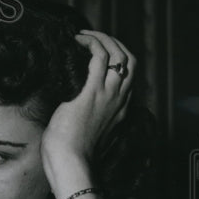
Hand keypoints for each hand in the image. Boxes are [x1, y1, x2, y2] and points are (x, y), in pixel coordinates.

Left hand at [41, 30, 135, 188]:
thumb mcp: (86, 131)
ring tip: (84, 35)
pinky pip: (99, 58)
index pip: (127, 76)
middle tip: (94, 38)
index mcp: (120, 109)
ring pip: (118, 54)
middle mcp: (119, 99)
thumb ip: (86, 117)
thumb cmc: (71, 152)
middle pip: (129, 60)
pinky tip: (78, 40)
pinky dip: (91, 43)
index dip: (117, 58)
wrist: (71, 162)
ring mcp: (108, 95)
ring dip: (102, 38)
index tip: (100, 52)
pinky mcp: (92, 93)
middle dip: (114, 43)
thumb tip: (69, 106)